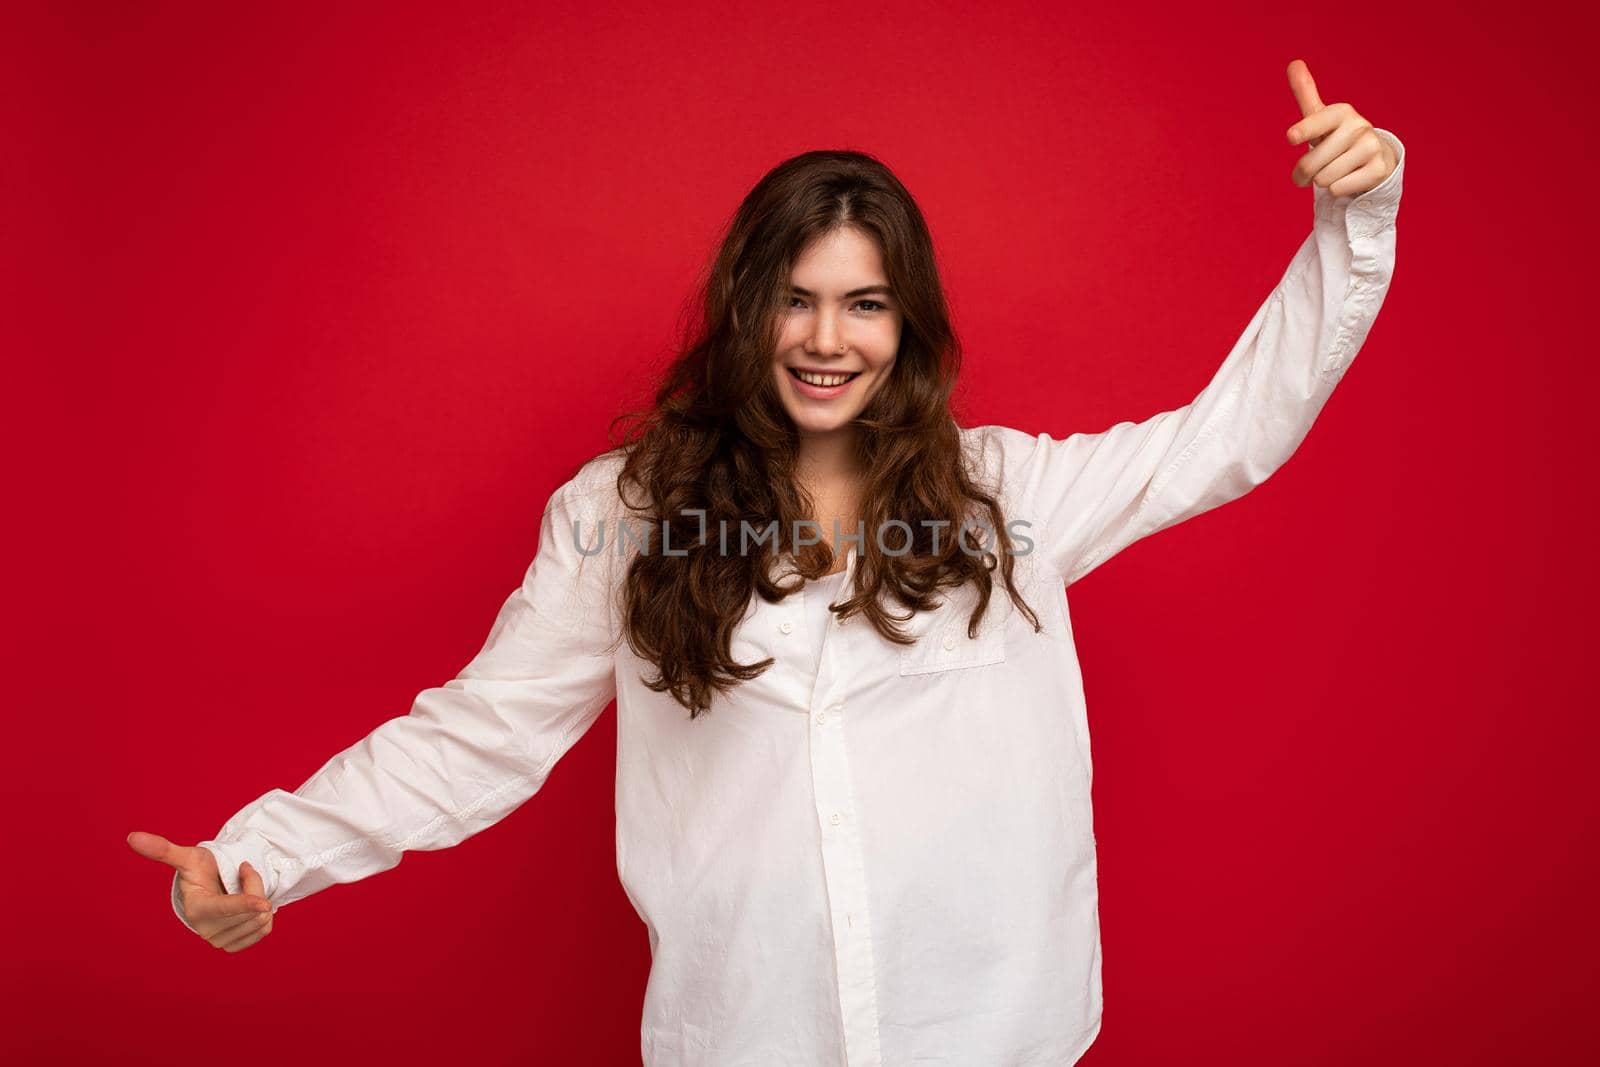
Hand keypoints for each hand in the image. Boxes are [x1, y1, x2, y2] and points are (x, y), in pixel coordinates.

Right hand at [128, 830, 275, 952]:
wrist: (212, 887)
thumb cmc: (200, 869)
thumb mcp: (188, 857)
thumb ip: (163, 849)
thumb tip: (132, 836)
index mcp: (196, 910)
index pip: (224, 909)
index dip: (245, 904)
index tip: (264, 903)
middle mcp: (207, 931)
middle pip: (250, 910)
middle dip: (254, 885)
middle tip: (241, 871)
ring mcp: (221, 941)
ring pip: (260, 919)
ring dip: (260, 897)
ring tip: (242, 888)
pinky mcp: (235, 946)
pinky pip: (264, 929)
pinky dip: (263, 914)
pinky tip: (249, 906)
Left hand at [1284, 58, 1396, 197]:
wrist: (1373, 156)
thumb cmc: (1336, 136)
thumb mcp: (1321, 117)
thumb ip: (1306, 92)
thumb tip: (1294, 63)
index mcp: (1341, 112)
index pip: (1317, 122)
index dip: (1304, 131)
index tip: (1290, 137)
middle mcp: (1359, 126)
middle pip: (1311, 163)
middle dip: (1303, 174)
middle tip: (1308, 172)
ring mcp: (1371, 147)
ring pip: (1324, 179)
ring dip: (1320, 182)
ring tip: (1329, 174)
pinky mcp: (1379, 169)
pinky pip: (1339, 188)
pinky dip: (1337, 189)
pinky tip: (1348, 178)